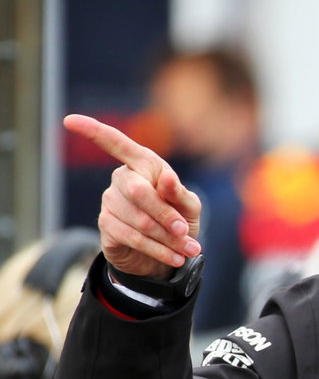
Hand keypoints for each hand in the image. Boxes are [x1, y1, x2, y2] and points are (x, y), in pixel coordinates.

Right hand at [62, 114, 202, 278]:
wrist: (169, 252)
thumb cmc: (180, 220)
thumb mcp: (189, 206)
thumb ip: (180, 193)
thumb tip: (165, 178)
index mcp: (143, 164)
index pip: (116, 143)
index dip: (93, 131)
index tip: (71, 121)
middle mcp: (122, 179)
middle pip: (137, 191)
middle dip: (165, 214)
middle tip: (184, 231)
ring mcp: (110, 201)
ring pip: (138, 220)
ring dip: (166, 238)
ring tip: (188, 249)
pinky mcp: (106, 224)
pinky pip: (131, 237)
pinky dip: (158, 249)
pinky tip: (175, 257)